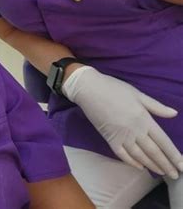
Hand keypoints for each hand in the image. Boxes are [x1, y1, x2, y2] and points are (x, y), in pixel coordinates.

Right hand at [62, 66, 182, 177]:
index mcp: (144, 118)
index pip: (163, 141)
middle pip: (154, 152)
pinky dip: (132, 162)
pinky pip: (122, 155)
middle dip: (166, 165)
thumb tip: (175, 113)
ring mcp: (121, 136)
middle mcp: (135, 130)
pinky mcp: (109, 139)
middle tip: (175, 175)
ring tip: (161, 172)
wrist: (89, 89)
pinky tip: (140, 166)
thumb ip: (156, 106)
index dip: (174, 155)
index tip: (182, 165)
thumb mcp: (137, 94)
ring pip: (140, 156)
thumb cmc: (114, 88)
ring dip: (152, 166)